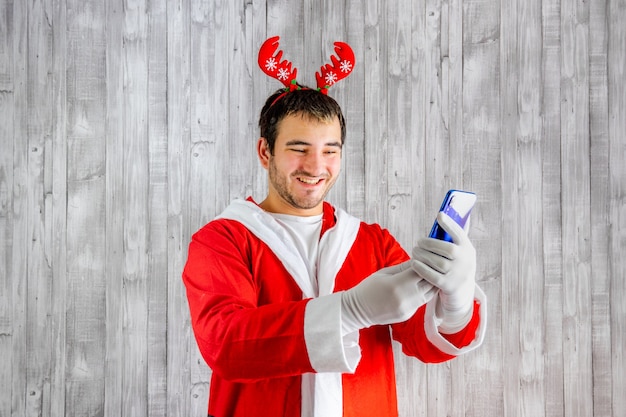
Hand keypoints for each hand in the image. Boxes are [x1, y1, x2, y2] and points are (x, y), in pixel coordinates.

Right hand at [341, 261, 436, 333]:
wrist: (358, 310)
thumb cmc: (368, 288)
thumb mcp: (384, 273)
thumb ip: (403, 267)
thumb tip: (418, 259)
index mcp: (398, 284)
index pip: (420, 270)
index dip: (425, 262)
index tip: (425, 256)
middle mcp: (406, 297)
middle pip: (429, 282)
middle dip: (431, 272)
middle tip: (431, 265)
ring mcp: (408, 308)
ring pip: (430, 293)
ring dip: (430, 284)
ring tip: (428, 275)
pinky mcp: (409, 315)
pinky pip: (422, 302)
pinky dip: (423, 293)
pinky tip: (419, 287)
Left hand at [411, 212, 475, 329]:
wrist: (462, 292)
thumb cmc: (456, 265)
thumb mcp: (460, 252)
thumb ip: (453, 237)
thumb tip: (443, 215)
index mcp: (468, 249)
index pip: (460, 234)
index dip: (450, 224)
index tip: (439, 215)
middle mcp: (466, 262)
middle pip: (447, 249)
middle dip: (430, 243)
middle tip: (418, 242)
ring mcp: (458, 275)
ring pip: (438, 262)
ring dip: (423, 255)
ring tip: (415, 251)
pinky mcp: (448, 286)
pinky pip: (432, 275)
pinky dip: (421, 268)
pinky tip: (414, 263)